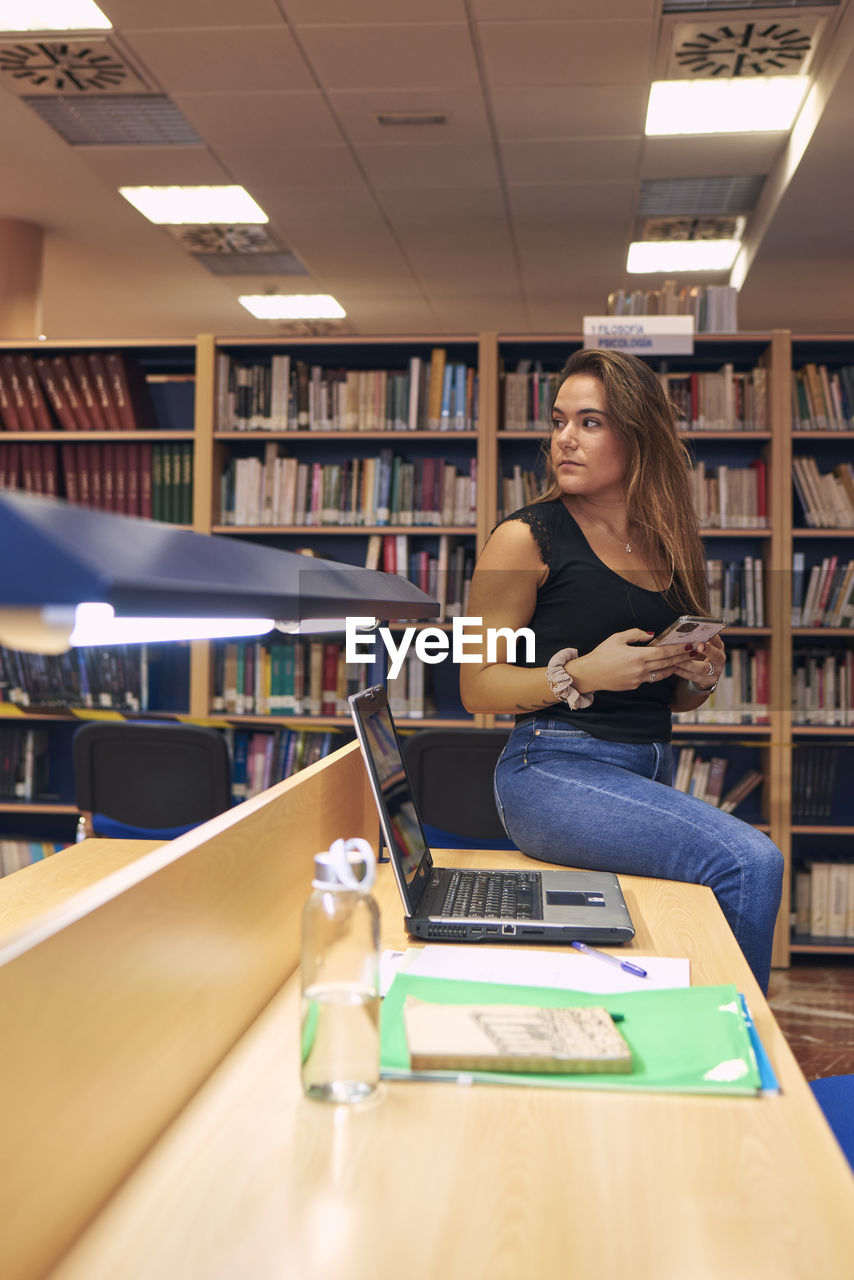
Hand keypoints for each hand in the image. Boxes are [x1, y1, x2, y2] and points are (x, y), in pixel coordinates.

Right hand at [569, 628, 687, 692]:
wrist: (589, 675)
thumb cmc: (601, 654)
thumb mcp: (617, 638)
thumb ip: (635, 634)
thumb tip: (651, 635)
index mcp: (637, 656)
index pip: (664, 652)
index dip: (679, 649)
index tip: (690, 645)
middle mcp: (640, 670)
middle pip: (668, 663)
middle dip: (683, 657)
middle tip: (696, 651)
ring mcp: (638, 679)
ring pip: (663, 672)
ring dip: (676, 666)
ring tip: (686, 660)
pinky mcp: (635, 685)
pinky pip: (653, 677)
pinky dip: (662, 671)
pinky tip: (668, 667)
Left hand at [669, 635, 725, 688]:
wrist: (704, 674)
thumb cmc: (700, 655)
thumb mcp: (702, 646)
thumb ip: (697, 640)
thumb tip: (685, 633)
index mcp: (719, 647)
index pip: (718, 640)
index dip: (713, 637)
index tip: (706, 633)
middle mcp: (719, 659)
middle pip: (715, 655)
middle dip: (707, 650)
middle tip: (697, 645)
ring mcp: (715, 671)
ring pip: (702, 668)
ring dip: (688, 663)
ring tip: (677, 659)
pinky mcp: (707, 681)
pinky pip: (693, 676)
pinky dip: (682, 672)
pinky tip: (673, 667)